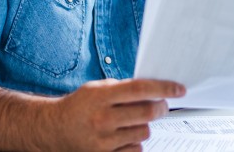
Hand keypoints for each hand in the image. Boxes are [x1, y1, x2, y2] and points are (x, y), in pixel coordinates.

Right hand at [43, 78, 184, 150]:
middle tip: (161, 105)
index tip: (179, 89)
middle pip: (147, 113)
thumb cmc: (79, 106)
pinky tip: (124, 136)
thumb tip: (154, 90)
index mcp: (101, 97)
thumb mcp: (96, 89)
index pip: (140, 89)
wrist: (54, 129)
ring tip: (132, 121)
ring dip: (144, 125)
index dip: (164, 88)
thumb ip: (123, 88)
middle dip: (161, 108)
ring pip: (144, 132)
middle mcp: (102, 119)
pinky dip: (135, 143)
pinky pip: (135, 150)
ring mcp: (104, 141)